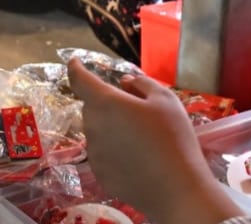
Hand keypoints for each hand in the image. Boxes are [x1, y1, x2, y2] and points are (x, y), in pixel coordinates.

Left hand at [67, 60, 240, 223]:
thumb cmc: (173, 138)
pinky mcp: (100, 174)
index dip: (75, 68)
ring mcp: (94, 153)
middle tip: (137, 112)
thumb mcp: (165, 100)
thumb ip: (141, 84)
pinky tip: (137, 159)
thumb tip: (124, 83)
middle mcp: (92, 126)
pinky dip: (114, 151)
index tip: (74, 61)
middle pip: (93, 107)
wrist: (177, 189)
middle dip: (108, 104)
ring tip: (141, 139)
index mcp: (105, 103)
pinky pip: (103, 154)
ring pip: (97, 131)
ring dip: (111, 128)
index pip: (79, 80)